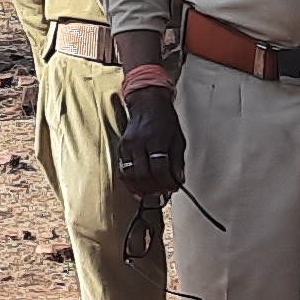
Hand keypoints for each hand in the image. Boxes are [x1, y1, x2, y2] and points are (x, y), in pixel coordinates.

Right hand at [114, 82, 184, 201]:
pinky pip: (123, 170)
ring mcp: (128, 146)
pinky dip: (130, 182)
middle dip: (153, 188)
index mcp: (157, 140)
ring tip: (149, 195)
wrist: (147, 105)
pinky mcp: (121, 148)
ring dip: (140, 188)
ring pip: (130, 174)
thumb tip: (178, 180)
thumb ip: (177, 161)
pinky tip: (137, 189)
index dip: (166, 182)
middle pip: (143, 174)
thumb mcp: (178, 140)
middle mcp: (140, 143)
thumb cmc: (164, 121)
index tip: (172, 188)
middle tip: (161, 195)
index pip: (160, 169)